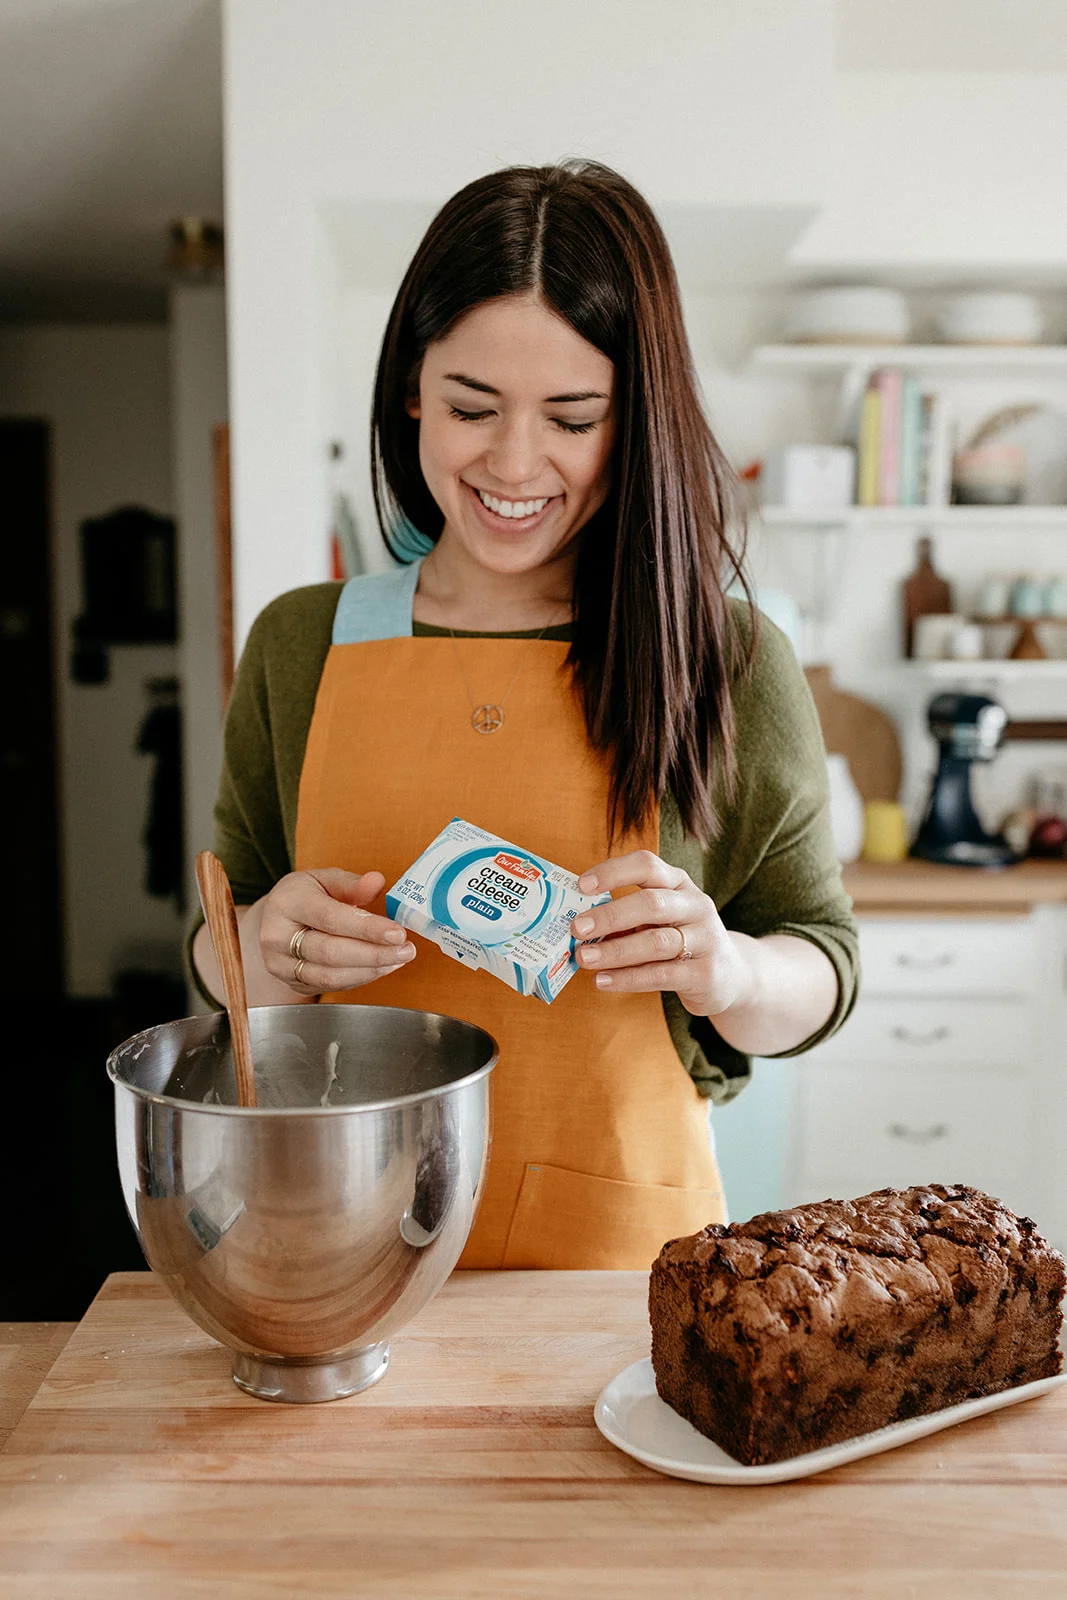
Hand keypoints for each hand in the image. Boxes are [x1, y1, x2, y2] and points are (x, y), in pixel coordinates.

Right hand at [259, 868, 415, 995]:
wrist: (274, 920)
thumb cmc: (304, 896)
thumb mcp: (324, 879)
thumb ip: (351, 883)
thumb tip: (377, 881)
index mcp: (287, 903)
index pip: (330, 918)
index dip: (366, 928)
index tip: (397, 933)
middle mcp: (277, 936)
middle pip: (330, 952)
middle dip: (374, 954)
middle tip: (405, 950)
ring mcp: (280, 964)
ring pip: (329, 976)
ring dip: (370, 970)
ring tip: (397, 959)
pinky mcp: (291, 982)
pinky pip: (329, 986)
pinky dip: (359, 978)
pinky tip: (380, 968)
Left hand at [570, 850, 752, 1018]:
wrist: (730, 975)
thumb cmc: (680, 939)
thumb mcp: (659, 919)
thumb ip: (625, 917)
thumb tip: (578, 924)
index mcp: (679, 883)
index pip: (647, 865)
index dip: (613, 872)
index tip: (582, 886)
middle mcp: (696, 905)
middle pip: (651, 903)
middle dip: (609, 916)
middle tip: (576, 928)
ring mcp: (705, 939)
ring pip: (655, 942)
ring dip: (614, 951)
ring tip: (583, 958)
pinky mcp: (705, 973)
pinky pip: (661, 974)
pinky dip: (628, 978)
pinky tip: (603, 981)